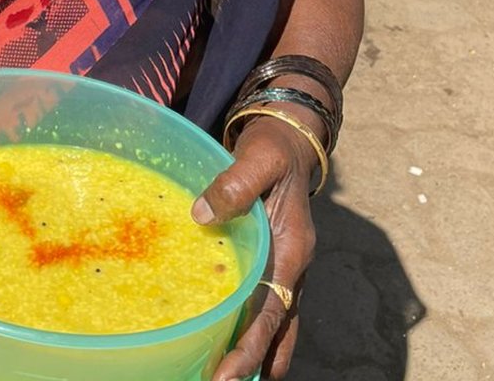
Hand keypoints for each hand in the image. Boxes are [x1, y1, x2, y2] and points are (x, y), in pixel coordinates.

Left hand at [193, 115, 319, 380]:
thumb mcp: (259, 155)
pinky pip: (264, 305)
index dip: (250, 346)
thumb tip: (201, 214)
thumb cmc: (273, 147)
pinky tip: (226, 342)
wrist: (288, 137)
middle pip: (276, 329)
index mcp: (292, 249)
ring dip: (254, 353)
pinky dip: (251, 330)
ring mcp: (283, 267)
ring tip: (223, 378)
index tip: (225, 373)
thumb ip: (235, 182)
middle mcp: (292, 267)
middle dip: (252, 362)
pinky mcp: (270, 261)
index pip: (272, 311)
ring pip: (274, 324)